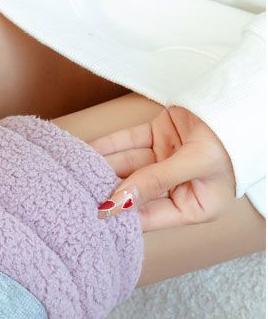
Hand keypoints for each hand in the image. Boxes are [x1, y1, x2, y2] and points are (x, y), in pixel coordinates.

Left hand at [89, 106, 235, 230]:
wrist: (243, 100)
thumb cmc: (232, 141)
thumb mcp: (194, 165)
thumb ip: (154, 182)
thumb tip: (116, 203)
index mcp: (194, 206)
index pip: (150, 217)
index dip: (122, 217)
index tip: (93, 216)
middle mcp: (178, 187)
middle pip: (135, 191)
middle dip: (107, 189)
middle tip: (76, 192)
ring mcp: (167, 160)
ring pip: (128, 165)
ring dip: (102, 167)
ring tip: (74, 172)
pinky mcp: (160, 136)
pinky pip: (129, 143)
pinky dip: (108, 146)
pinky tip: (84, 152)